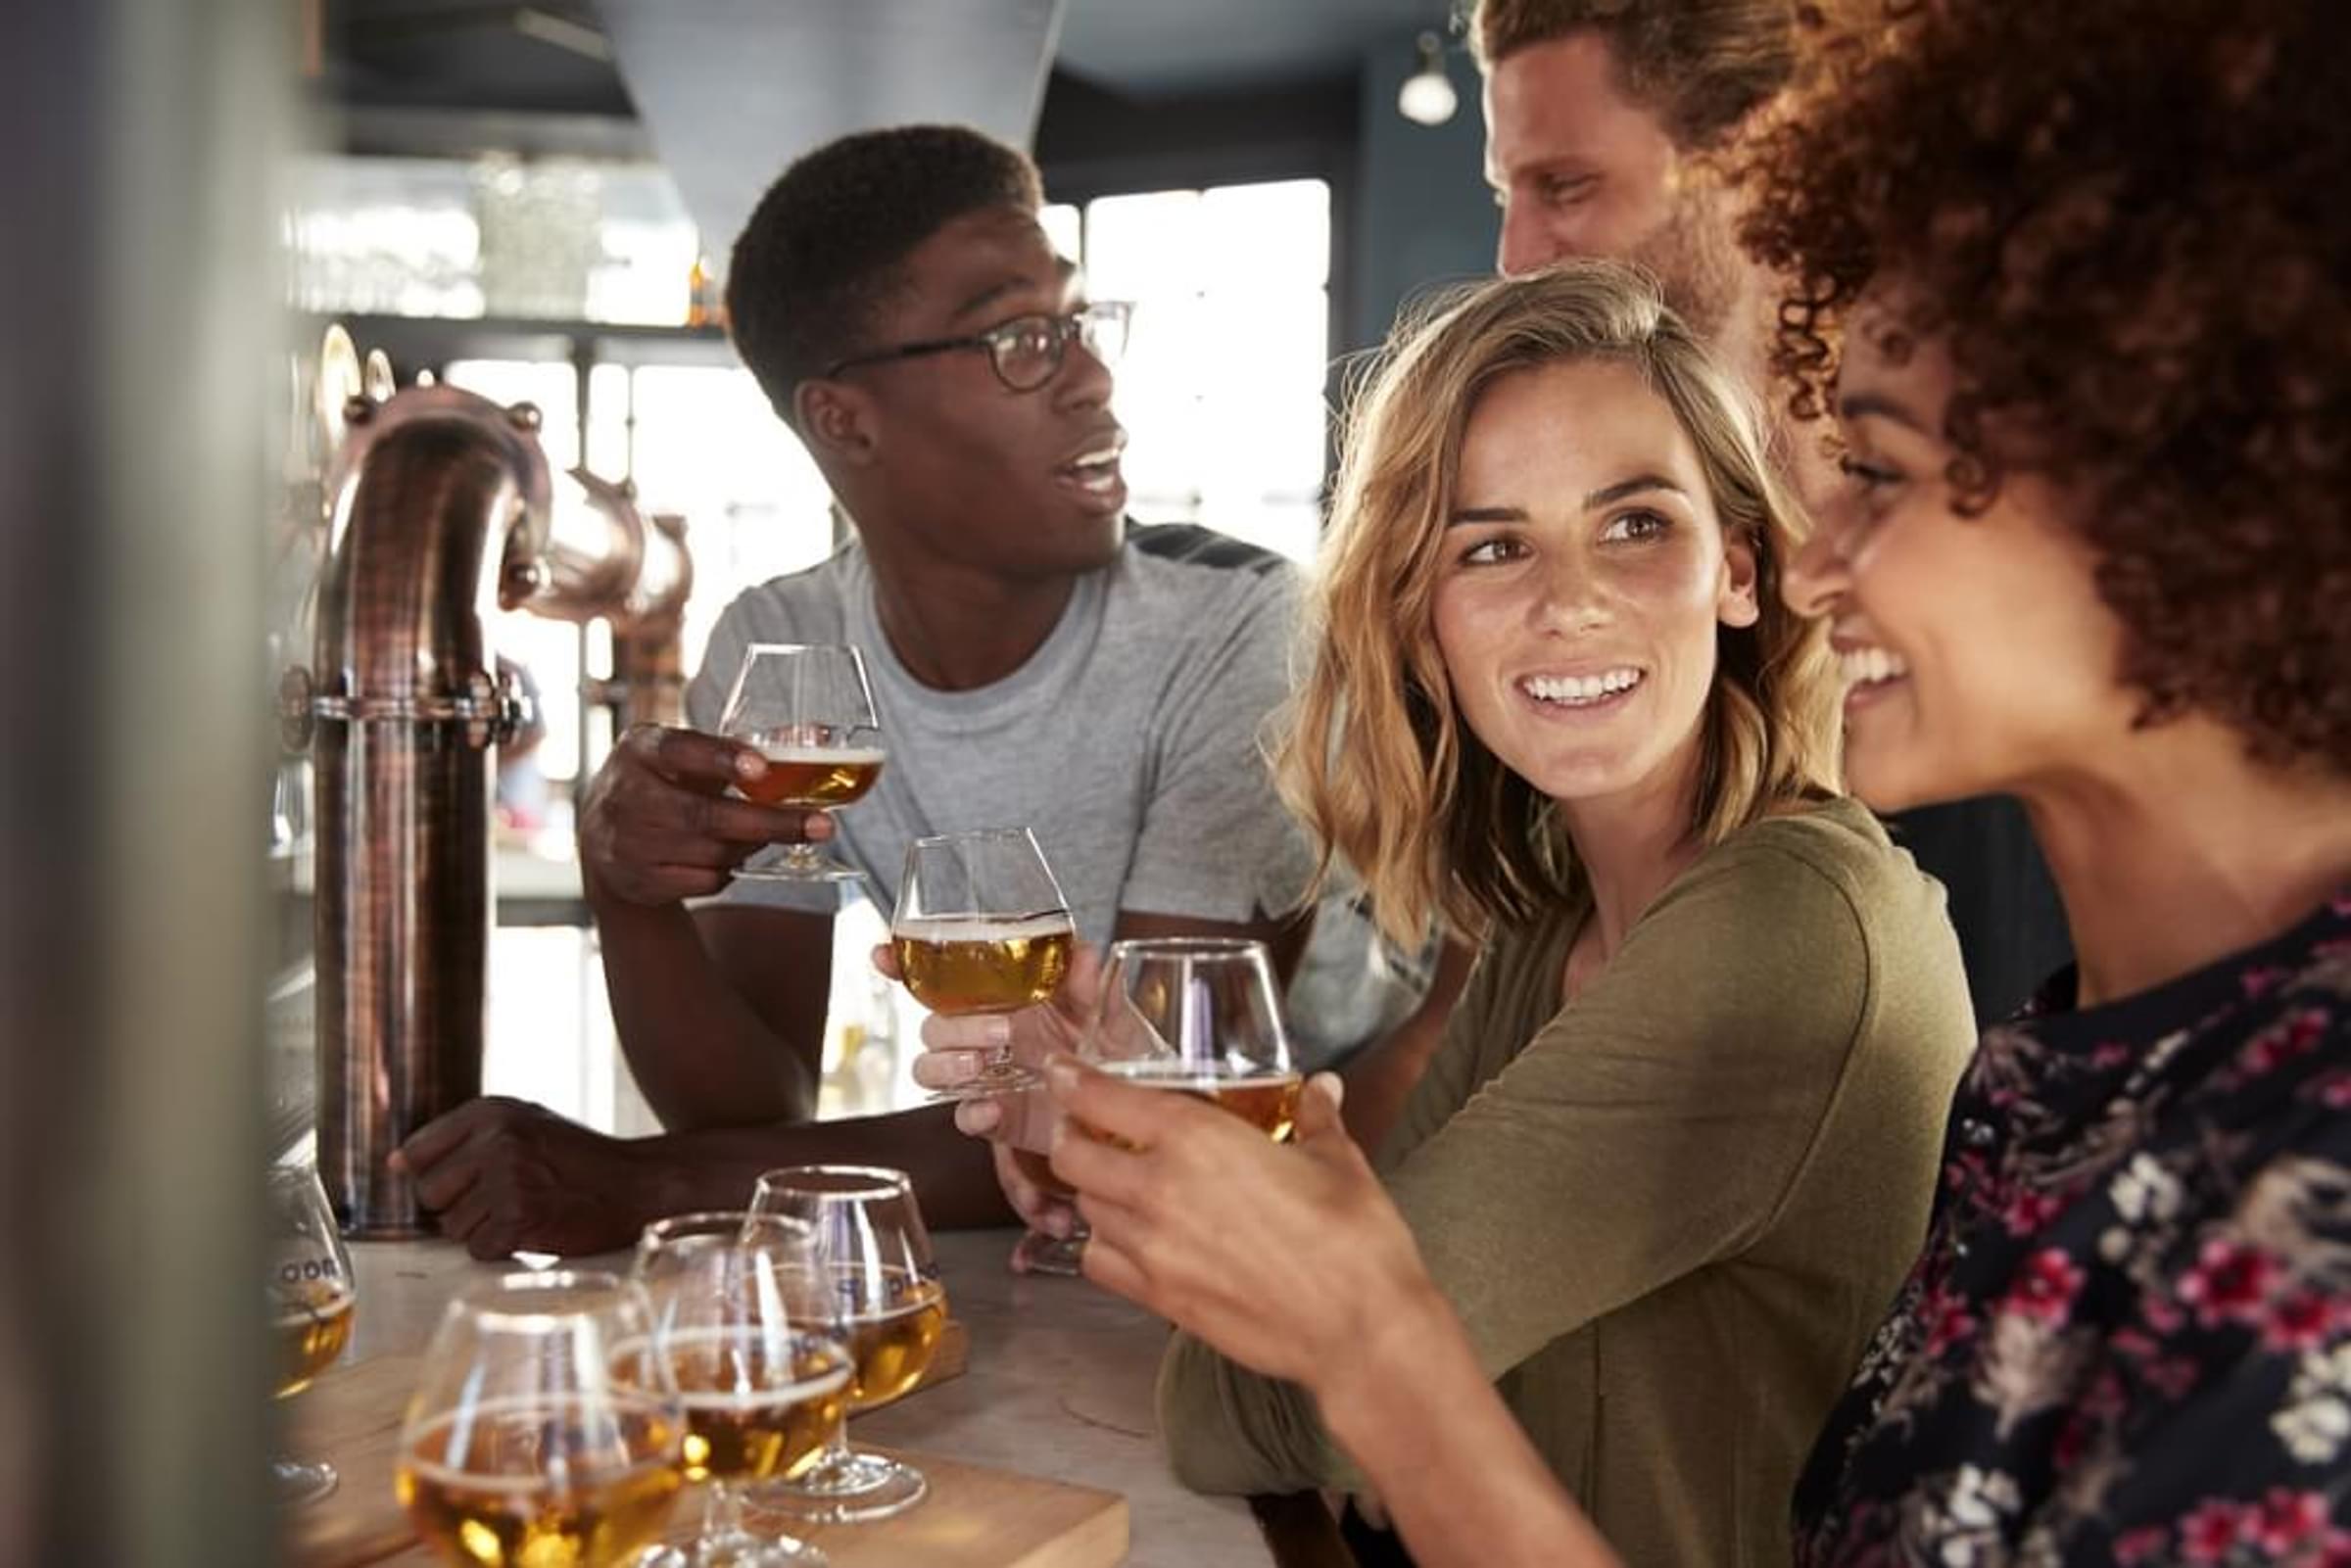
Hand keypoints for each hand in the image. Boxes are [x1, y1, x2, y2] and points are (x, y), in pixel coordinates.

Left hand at [391, 1097, 669, 1259]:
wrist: (641, 1184)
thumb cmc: (581, 1160)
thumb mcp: (526, 1124)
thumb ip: (465, 1138)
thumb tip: (396, 1164)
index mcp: (490, 1111)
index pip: (416, 1152)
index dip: (437, 1178)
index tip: (467, 1185)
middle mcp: (494, 1138)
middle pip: (429, 1194)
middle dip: (460, 1207)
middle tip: (506, 1200)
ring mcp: (507, 1176)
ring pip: (453, 1227)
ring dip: (485, 1231)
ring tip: (528, 1212)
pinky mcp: (520, 1215)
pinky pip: (480, 1250)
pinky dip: (505, 1250)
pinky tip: (536, 1230)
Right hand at [576, 723, 828, 906]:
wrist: (601, 837)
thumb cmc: (658, 783)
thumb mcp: (679, 755)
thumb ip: (730, 749)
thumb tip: (809, 735)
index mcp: (641, 750)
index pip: (680, 751)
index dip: (721, 759)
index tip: (761, 768)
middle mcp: (626, 795)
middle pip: (705, 815)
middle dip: (771, 822)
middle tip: (823, 825)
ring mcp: (627, 842)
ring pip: (712, 853)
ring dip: (750, 846)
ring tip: (766, 833)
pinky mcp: (637, 880)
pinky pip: (704, 881)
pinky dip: (729, 871)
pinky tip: (730, 856)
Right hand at [883, 940, 1102, 1148]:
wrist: (1135, 1107)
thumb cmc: (1119, 1047)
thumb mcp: (1111, 1007)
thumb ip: (1092, 981)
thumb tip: (1083, 955)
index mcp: (1008, 997)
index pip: (945, 977)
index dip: (906, 965)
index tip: (883, 957)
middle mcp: (989, 1033)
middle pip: (935, 1024)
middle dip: (954, 1026)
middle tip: (998, 1032)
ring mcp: (989, 1077)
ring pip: (933, 1069)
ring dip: (947, 1065)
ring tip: (981, 1066)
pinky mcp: (1001, 1117)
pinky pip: (967, 1117)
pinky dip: (973, 1115)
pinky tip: (991, 1110)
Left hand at [1043, 1055, 1441, 1390]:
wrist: (1358, 1330)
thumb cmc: (1353, 1240)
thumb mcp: (1338, 1161)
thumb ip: (1317, 1117)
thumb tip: (1324, 1089)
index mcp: (1196, 1138)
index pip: (1102, 1099)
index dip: (1074, 1081)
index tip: (1063, 1072)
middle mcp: (1158, 1188)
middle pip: (1073, 1155)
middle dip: (1072, 1136)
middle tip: (1086, 1128)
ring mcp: (1152, 1248)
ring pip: (1084, 1208)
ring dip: (1092, 1190)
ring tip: (1116, 1182)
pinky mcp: (1158, 1298)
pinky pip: (1099, 1263)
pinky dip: (1103, 1246)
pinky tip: (1130, 1239)